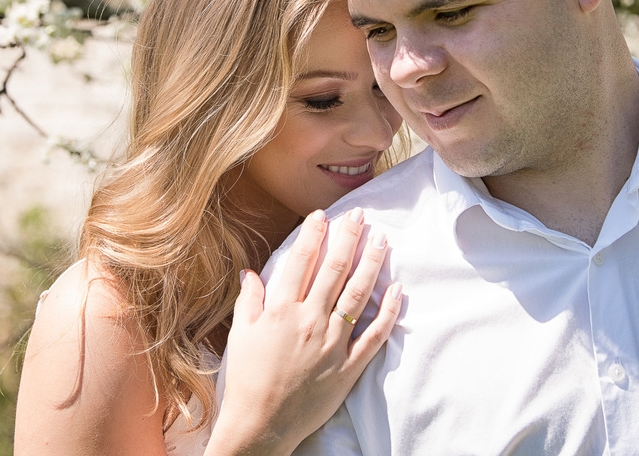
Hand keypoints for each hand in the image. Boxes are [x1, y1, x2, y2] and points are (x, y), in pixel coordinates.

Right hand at [207, 208, 402, 455]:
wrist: (260, 425)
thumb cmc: (246, 379)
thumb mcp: (241, 334)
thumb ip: (248, 300)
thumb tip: (251, 272)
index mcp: (281, 309)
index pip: (302, 260)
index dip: (314, 233)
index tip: (323, 215)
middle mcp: (309, 320)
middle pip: (335, 269)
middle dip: (348, 237)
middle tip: (359, 215)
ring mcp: (332, 343)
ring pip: (358, 295)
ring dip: (372, 264)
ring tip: (382, 240)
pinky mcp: (348, 366)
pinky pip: (374, 335)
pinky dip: (389, 311)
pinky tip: (397, 289)